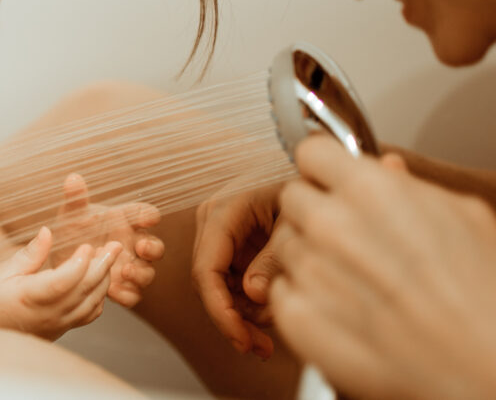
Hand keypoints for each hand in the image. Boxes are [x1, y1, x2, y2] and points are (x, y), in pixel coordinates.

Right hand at [0, 226, 121, 339]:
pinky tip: (100, 279)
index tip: (86, 246)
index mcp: (31, 296)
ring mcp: (60, 323)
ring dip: (104, 278)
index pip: (62, 283)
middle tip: (114, 245)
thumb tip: (47, 232)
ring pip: (92, 302)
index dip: (78, 265)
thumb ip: (29, 254)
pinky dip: (100, 296)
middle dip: (103, 266)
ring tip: (109, 257)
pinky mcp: (65, 327)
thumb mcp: (3, 271)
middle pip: (84, 290)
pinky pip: (90, 314)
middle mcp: (49, 313)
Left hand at [52, 174, 162, 307]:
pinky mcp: (121, 288)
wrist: (59, 259)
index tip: (148, 218)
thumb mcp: (71, 215)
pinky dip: (127, 294)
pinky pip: (133, 295)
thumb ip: (75, 199)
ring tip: (125, 271)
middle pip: (155, 247)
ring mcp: (129, 267)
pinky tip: (112, 291)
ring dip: (140, 273)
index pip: (146, 214)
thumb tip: (72, 178)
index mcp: (126, 221)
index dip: (150, 216)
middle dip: (152, 248)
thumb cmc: (72, 231)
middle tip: (140, 247)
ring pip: (147, 273)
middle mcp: (132, 244)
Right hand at [192, 178, 290, 358]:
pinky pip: (230, 282)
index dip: (220, 310)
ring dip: (240, 316)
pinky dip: (246, 305)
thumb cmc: (305, 186)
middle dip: (232, 319)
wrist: (313, 173)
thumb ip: (274, 258)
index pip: (206, 269)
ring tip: (268, 339)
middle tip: (259, 347)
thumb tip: (253, 294)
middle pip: (209, 283)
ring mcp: (220, 235)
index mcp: (223, 211)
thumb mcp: (295, 222)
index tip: (240, 338)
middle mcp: (213, 222)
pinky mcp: (232, 246)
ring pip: (218, 287)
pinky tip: (266, 320)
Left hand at [272, 136, 495, 399]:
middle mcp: (331, 225)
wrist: (486, 368)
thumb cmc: (486, 297)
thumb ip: (411, 187)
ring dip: (309, 256)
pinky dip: (303, 298)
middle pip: (292, 198)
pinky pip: (280, 291)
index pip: (312, 152)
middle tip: (349, 238)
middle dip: (315, 211)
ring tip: (355, 280)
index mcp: (370, 190)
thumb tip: (387, 169)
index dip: (324, 167)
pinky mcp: (298, 316)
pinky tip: (343, 308)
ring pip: (284, 244)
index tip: (330, 179)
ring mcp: (311, 271)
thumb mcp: (464, 218)